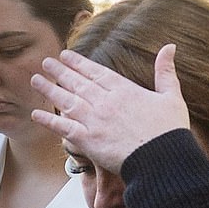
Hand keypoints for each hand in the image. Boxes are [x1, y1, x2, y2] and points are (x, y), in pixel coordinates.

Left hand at [31, 44, 189, 173]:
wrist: (162, 160)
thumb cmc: (170, 131)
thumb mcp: (172, 97)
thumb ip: (166, 72)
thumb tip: (170, 47)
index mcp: (124, 90)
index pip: (96, 72)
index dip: (79, 63)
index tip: (66, 55)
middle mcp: (105, 102)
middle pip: (78, 83)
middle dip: (60, 71)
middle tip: (46, 63)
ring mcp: (95, 121)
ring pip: (67, 101)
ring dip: (50, 90)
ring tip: (36, 80)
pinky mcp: (88, 141)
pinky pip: (64, 128)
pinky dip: (49, 121)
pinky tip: (36, 115)